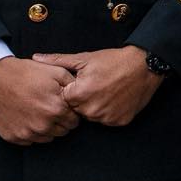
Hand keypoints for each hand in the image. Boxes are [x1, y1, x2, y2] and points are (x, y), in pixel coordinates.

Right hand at [0, 57, 78, 144]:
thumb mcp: (55, 72)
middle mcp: (43, 125)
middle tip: (50, 108)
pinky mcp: (13, 136)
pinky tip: (26, 117)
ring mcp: (26, 133)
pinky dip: (30, 131)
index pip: (75, 121)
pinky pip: (30, 140)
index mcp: (56, 109)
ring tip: (38, 111)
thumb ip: (72, 85)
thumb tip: (81, 96)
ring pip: (47, 138)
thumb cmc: (25, 73)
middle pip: (62, 132)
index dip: (70, 113)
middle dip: (60, 121)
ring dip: (47, 128)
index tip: (63, 106)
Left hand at [34, 47, 161, 126]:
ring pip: (92, 116)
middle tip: (97, 85)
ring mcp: (106, 117)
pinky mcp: (119, 122)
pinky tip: (116, 98)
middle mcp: (91, 110)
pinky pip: (107, 120)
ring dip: (96, 106)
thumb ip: (58, 61)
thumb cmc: (113, 60)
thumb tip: (36, 58)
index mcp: (79, 94)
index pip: (65, 99)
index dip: (73, 89)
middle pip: (77, 110)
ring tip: (107, 90)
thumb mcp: (85, 58)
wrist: (144, 65)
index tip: (83, 81)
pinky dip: (110, 111)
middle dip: (83, 99)